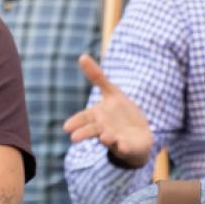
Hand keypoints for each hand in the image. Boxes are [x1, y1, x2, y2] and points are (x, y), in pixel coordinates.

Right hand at [63, 54, 153, 169]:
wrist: (138, 135)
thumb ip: (97, 76)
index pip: (84, 117)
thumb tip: (82, 56)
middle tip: (73, 138)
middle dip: (84, 133)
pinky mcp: (129, 145)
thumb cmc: (120, 113)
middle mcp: (104, 128)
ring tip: (104, 138)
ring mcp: (116, 138)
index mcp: (98, 116)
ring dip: (106, 138)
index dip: (76, 122)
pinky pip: (125, 147)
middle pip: (92, 130)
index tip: (66, 127)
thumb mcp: (111, 92)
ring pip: (108, 138)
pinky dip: (123, 146)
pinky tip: (122, 145)